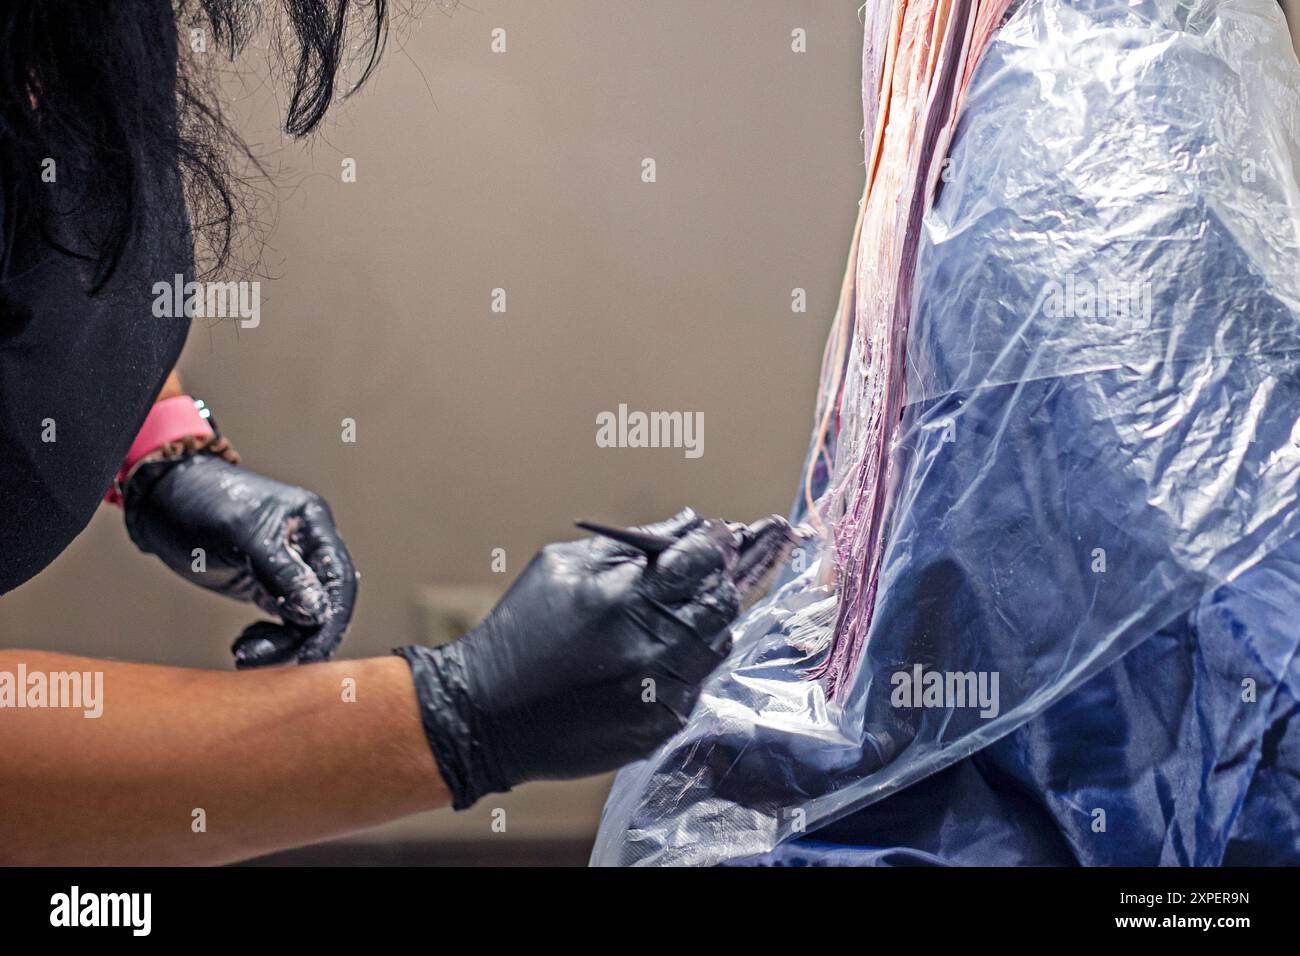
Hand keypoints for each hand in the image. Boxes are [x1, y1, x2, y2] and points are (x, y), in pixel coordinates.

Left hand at [123, 453, 357, 667]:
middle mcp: (306, 548)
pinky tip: (244, 642)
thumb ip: (284, 573)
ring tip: (243, 652)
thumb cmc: (201, 502)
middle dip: (299, 636)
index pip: (339, 577)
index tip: (314, 653)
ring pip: (301, 620)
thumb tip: (318, 611)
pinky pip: (281, 623)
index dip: (333, 618)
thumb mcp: (243, 537)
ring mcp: (287, 570)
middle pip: (324, 604)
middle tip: (264, 658)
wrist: (161, 501)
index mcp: (312, 525)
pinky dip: (266, 640)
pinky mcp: (266, 587)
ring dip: (278, 643)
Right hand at [396, 509, 741, 808]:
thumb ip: (631, 543)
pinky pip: (696, 686)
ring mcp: (659, 691)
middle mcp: (651, 646)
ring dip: (700, 627)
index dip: (715, 545)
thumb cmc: (523, 628)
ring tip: (664, 623)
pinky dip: (683, 668)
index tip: (718, 538)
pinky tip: (648, 662)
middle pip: (720, 603)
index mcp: (627, 596)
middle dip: (713, 584)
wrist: (488, 712)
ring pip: (716, 645)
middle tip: (693, 581)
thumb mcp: (563, 565)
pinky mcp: (658, 726)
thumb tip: (690, 522)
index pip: (703, 560)